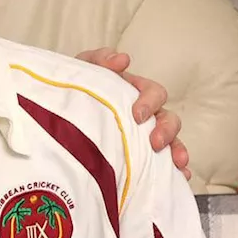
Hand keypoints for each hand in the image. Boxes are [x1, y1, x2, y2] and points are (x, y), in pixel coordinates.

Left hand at [76, 47, 190, 180]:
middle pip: (168, 119)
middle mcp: (145, 115)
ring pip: (171, 143)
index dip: (149, 102)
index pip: (154, 93)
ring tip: (178, 164)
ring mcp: (144, 136)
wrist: (57, 111)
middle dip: (166, 131)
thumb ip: (100, 59)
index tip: (137, 115)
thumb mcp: (83, 69)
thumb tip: (122, 60)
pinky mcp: (138, 157)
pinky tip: (179, 177)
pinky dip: (174, 171)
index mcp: (135, 92)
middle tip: (155, 143)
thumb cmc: (76, 88)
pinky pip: (162, 164)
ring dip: (177, 151)